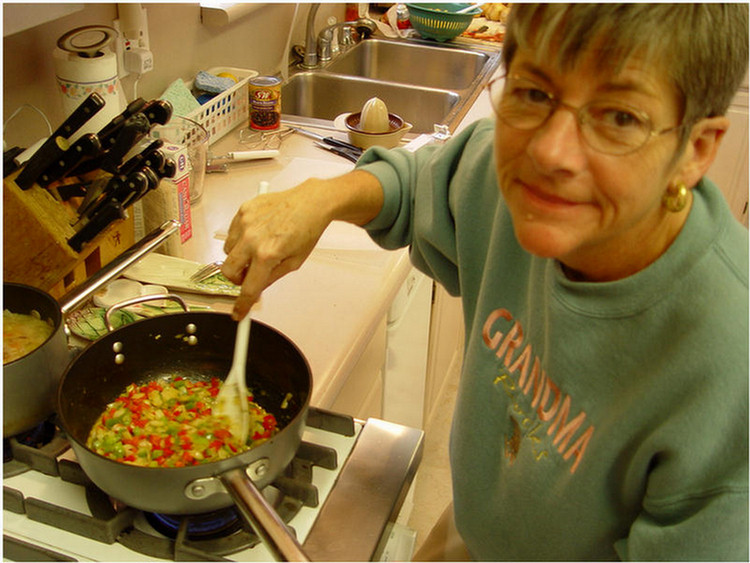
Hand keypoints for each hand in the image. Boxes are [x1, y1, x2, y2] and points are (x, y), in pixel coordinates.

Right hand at [221, 179, 331, 319]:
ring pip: (227, 251)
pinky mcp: (243, 210)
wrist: (311, 202)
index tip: (238, 314)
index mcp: (267, 255)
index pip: (248, 288)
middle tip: (249, 277)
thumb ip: (272, 277)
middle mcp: (252, 239)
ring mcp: (245, 222)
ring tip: (257, 250)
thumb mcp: (295, 262)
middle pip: (228, 271)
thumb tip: (256, 288)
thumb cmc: (307, 230)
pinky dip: (239, 239)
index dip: (242, 305)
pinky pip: (231, 233)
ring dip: (237, 257)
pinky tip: (256, 234)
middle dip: (236, 279)